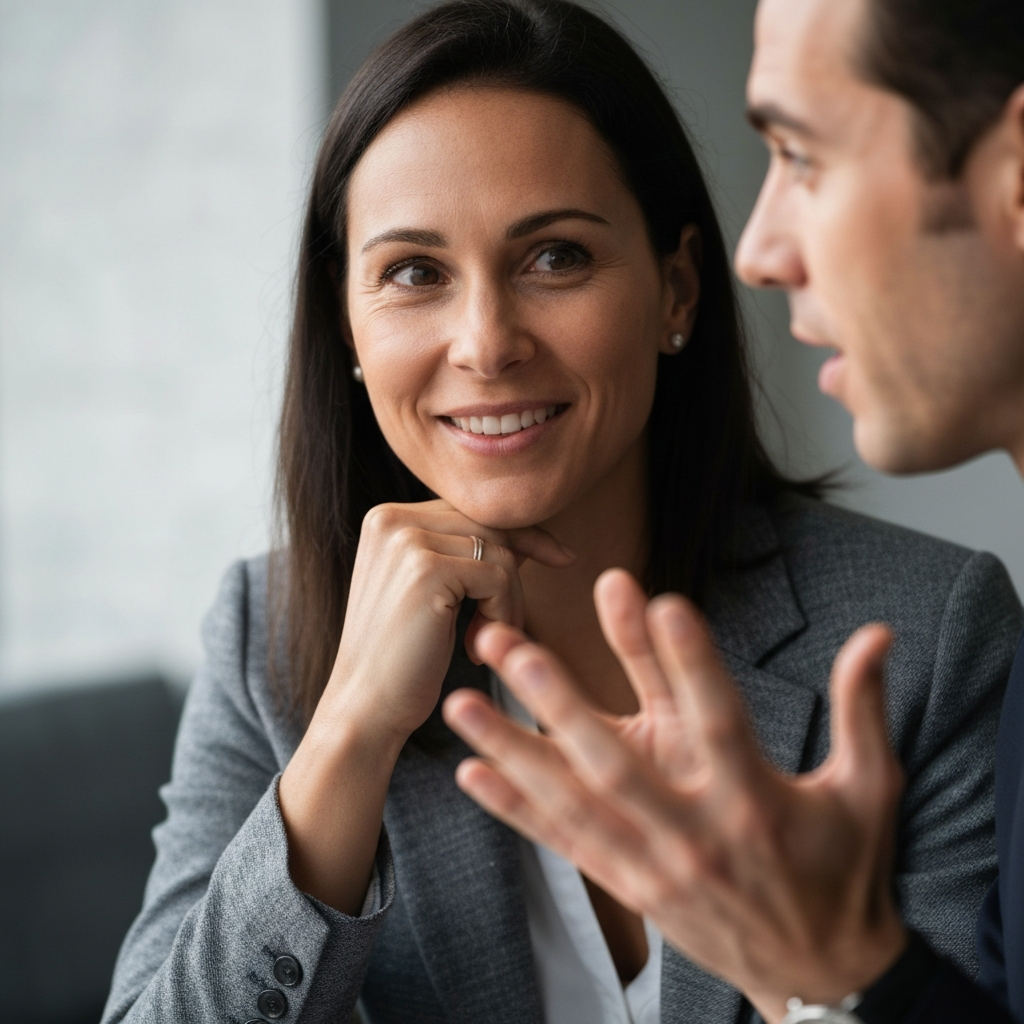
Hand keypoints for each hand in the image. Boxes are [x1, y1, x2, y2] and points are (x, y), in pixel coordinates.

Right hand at [279, 498, 571, 912]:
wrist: (365, 709)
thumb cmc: (404, 658)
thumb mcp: (431, 591)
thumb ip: (466, 554)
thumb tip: (531, 535)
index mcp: (387, 518)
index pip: (473, 510)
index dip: (521, 534)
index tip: (561, 555)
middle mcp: (392, 519)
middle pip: (491, 525)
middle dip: (519, 571)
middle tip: (510, 623)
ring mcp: (406, 542)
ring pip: (500, 552)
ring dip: (508, 601)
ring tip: (482, 639)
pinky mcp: (426, 570)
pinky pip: (500, 577)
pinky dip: (504, 614)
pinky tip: (474, 645)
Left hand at [443, 569, 906, 1023]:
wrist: (822, 975)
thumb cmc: (844, 868)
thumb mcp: (869, 788)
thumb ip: (863, 708)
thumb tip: (879, 634)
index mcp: (757, 801)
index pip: (720, 720)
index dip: (691, 662)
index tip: (660, 599)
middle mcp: (696, 836)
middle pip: (618, 764)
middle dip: (561, 704)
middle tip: (512, 647)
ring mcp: (655, 866)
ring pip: (573, 804)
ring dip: (514, 751)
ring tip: (461, 705)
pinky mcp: (632, 886)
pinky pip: (566, 845)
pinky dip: (516, 811)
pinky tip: (471, 774)